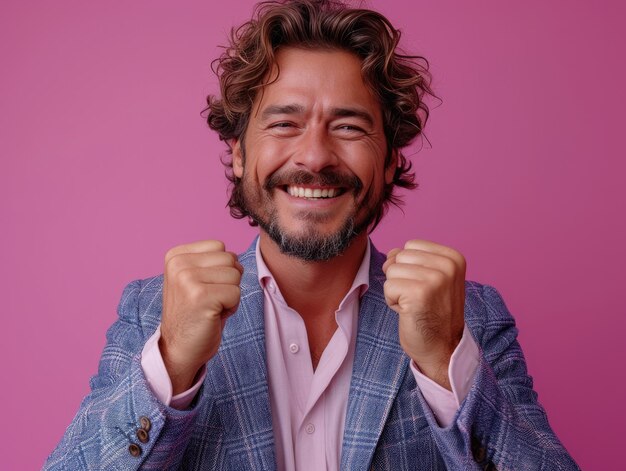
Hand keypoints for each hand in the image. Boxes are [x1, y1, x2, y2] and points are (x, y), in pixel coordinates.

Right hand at [160, 240, 242, 393]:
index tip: (203, 288)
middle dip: (228, 282)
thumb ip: (213, 262)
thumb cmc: (194, 313)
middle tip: (209, 301)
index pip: (220, 247)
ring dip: (230, 295)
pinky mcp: (200, 296)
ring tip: (210, 308)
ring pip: (235, 275)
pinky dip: (231, 307)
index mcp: (176, 255)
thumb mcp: (197, 279)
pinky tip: (213, 316)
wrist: (178, 348)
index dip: (221, 270)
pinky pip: (236, 293)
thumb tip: (237, 257)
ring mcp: (188, 279)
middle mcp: (178, 264)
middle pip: (230, 259)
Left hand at [383, 239, 465, 389]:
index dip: (409, 267)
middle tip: (418, 298)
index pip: (411, 245)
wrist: (443, 348)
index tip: (426, 287)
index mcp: (453, 258)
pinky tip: (409, 312)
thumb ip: (413, 259)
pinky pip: (388, 286)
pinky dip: (392, 302)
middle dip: (401, 278)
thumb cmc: (433, 313)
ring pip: (391, 270)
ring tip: (414, 305)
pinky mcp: (418, 293)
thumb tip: (391, 254)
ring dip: (396, 290)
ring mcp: (435, 279)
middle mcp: (447, 266)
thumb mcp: (431, 277)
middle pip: (399, 256)